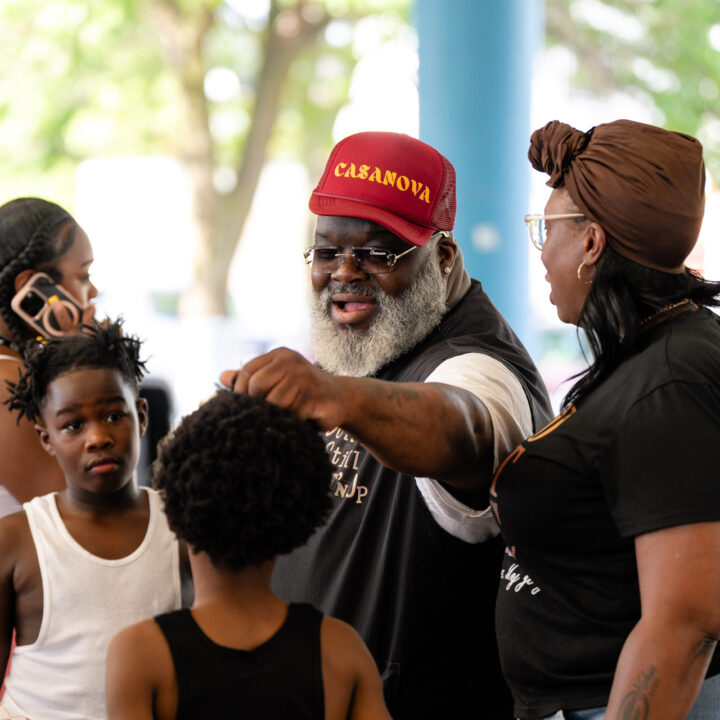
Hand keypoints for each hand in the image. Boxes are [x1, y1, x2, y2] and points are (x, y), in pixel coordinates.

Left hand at [219, 348, 348, 429]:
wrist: (340, 398)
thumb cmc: (303, 391)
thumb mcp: (277, 380)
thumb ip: (251, 378)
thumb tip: (222, 377)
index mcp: (280, 355)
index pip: (248, 372)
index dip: (241, 392)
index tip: (245, 406)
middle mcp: (292, 362)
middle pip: (258, 385)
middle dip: (258, 403)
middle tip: (266, 413)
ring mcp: (305, 378)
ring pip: (274, 402)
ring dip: (277, 414)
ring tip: (285, 416)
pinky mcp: (315, 396)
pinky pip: (292, 414)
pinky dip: (291, 421)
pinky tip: (299, 419)